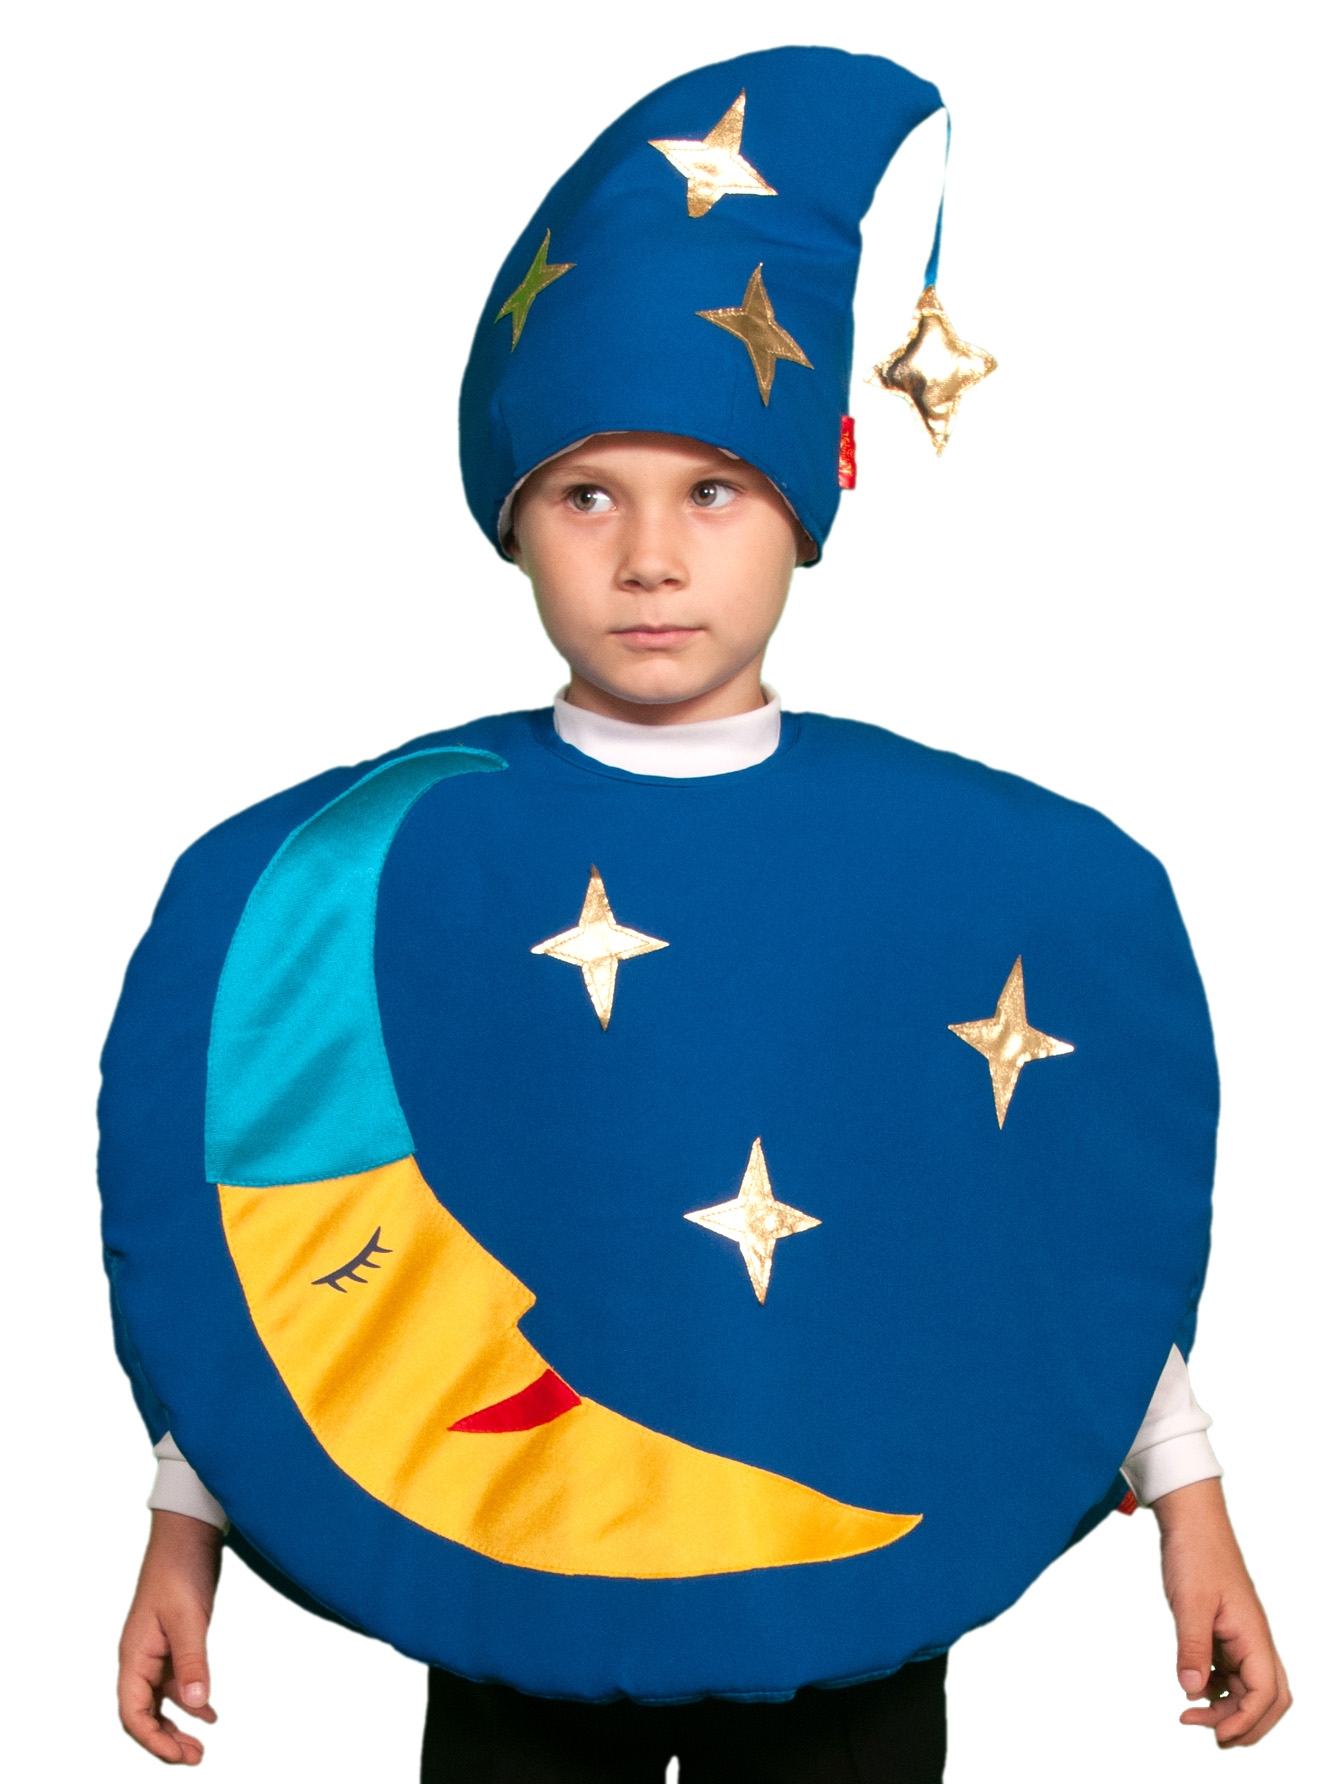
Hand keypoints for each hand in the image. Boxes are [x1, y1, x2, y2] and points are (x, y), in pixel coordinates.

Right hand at [118, 1510, 223, 1763]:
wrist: (188, 1533)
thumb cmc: (181, 1570)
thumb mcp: (189, 1617)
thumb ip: (193, 1660)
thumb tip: (197, 1707)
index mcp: (134, 1655)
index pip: (132, 1714)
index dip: (153, 1741)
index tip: (181, 1755)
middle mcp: (140, 1658)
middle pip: (143, 1715)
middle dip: (165, 1741)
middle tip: (196, 1758)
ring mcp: (156, 1651)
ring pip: (160, 1702)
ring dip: (177, 1726)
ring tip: (201, 1747)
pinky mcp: (174, 1641)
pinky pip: (176, 1683)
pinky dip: (191, 1702)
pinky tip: (210, 1714)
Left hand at [1153, 1477, 1290, 1746]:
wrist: (1192, 1521)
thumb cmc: (1195, 1554)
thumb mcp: (1189, 1602)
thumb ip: (1192, 1647)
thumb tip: (1193, 1692)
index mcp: (1253, 1635)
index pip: (1266, 1694)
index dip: (1245, 1721)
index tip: (1214, 1734)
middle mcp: (1254, 1639)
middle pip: (1268, 1699)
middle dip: (1246, 1726)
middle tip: (1209, 1735)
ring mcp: (1242, 1636)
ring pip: (1250, 1688)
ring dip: (1229, 1709)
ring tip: (1190, 1715)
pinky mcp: (1226, 1631)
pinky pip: (1233, 1672)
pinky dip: (1219, 1689)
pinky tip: (1194, 1688)